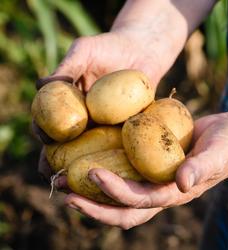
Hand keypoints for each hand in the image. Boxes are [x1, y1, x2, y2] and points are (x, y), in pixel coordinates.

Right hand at [35, 27, 171, 179]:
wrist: (142, 50)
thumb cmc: (110, 47)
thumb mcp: (85, 50)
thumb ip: (67, 67)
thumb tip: (41, 85)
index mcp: (67, 103)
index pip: (49, 122)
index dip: (44, 134)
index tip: (45, 141)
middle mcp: (83, 118)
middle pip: (67, 144)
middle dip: (59, 162)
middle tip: (58, 178)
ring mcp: (103, 126)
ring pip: (91, 151)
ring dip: (84, 169)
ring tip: (82, 187)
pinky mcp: (124, 128)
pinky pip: (118, 146)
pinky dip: (114, 160)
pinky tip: (114, 175)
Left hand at [63, 111, 227, 228]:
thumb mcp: (218, 153)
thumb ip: (202, 168)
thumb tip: (181, 183)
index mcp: (175, 193)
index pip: (140, 200)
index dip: (116, 192)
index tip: (92, 174)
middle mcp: (160, 191)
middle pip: (122, 209)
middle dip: (93, 206)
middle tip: (64, 191)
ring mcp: (154, 179)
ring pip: (118, 196)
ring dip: (91, 192)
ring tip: (63, 180)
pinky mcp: (150, 164)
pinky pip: (124, 172)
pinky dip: (104, 171)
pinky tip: (86, 158)